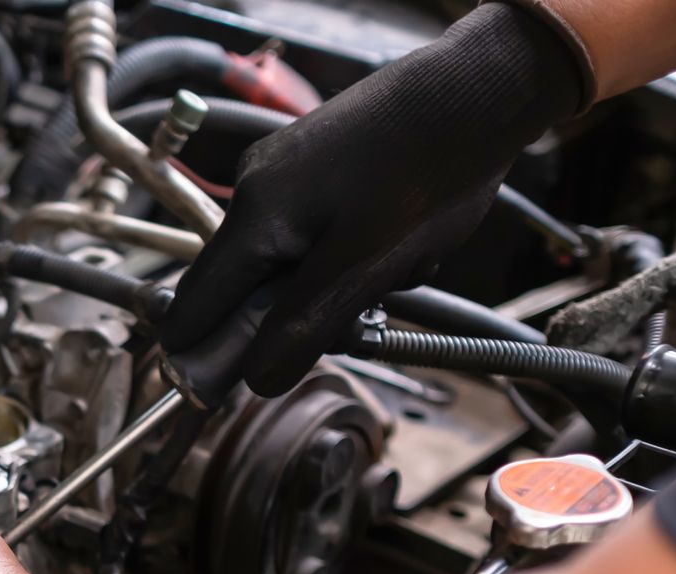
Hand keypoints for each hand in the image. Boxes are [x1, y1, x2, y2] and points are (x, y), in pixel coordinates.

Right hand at [160, 3, 584, 397]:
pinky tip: (400, 241)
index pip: (194, 306)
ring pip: (289, 264)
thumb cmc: (429, 168)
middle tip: (360, 318)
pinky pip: (317, 233)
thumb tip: (257, 381)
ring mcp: (283, 173)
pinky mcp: (315, 164)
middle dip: (298, 315)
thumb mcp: (366, 265)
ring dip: (337, 285)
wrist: (482, 86)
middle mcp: (255, 190)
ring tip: (398, 268)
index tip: (230, 384)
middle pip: (245, 288)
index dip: (206, 352)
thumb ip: (304, 325)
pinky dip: (353, 252)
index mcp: (255, 218)